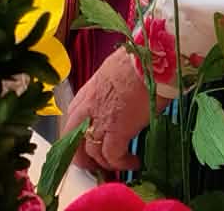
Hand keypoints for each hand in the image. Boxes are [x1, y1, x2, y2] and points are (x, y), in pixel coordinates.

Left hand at [60, 47, 151, 175]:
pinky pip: (113, 157)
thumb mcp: (114, 73)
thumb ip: (109, 90)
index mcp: (86, 93)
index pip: (73, 123)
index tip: (91, 146)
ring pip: (93, 154)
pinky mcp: (116, 131)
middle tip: (100, 165)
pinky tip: (134, 162)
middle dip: (85, 159)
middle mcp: (87, 109)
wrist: (149, 58)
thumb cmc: (138, 60)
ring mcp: (100, 121)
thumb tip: (119, 97)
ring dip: (107, 164)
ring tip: (121, 165)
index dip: (81, 138)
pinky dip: (122, 164)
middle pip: (75, 144)